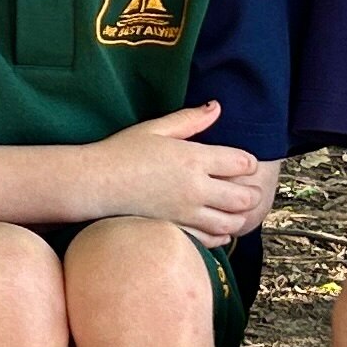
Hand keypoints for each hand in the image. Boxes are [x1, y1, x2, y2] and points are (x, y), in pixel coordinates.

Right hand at [84, 103, 272, 239]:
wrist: (94, 183)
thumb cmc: (120, 152)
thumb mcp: (156, 129)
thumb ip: (190, 119)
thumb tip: (217, 107)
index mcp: (193, 158)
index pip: (242, 163)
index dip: (248, 163)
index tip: (242, 163)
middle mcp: (195, 188)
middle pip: (244, 197)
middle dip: (251, 193)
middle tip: (247, 189)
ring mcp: (187, 213)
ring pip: (232, 222)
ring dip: (239, 216)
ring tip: (234, 208)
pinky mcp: (177, 230)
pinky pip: (211, 239)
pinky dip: (222, 234)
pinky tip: (218, 226)